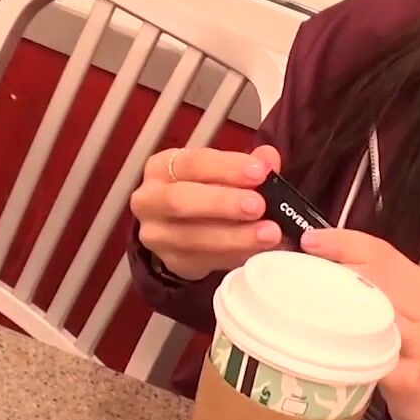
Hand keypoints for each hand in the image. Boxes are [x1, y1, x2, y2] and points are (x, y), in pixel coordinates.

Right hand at [130, 145, 282, 280]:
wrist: (184, 227)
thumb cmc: (205, 190)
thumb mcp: (224, 172)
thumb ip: (248, 164)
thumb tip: (268, 157)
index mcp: (163, 167)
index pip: (192, 163)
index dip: (226, 167)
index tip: (259, 172)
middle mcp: (150, 200)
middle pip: (181, 200)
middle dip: (223, 203)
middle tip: (258, 206)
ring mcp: (156, 235)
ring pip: (192, 238)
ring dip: (235, 237)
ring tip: (269, 234)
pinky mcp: (172, 262)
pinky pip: (204, 262)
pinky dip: (234, 256)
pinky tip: (259, 252)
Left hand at [300, 229, 419, 419]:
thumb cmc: (412, 349)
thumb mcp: (402, 309)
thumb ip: (373, 284)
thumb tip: (318, 254)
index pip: (383, 253)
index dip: (343, 242)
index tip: (309, 240)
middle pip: (377, 279)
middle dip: (335, 273)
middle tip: (299, 274)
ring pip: (376, 315)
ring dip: (336, 309)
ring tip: (306, 305)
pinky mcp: (413, 376)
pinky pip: (373, 357)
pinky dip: (347, 349)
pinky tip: (325, 345)